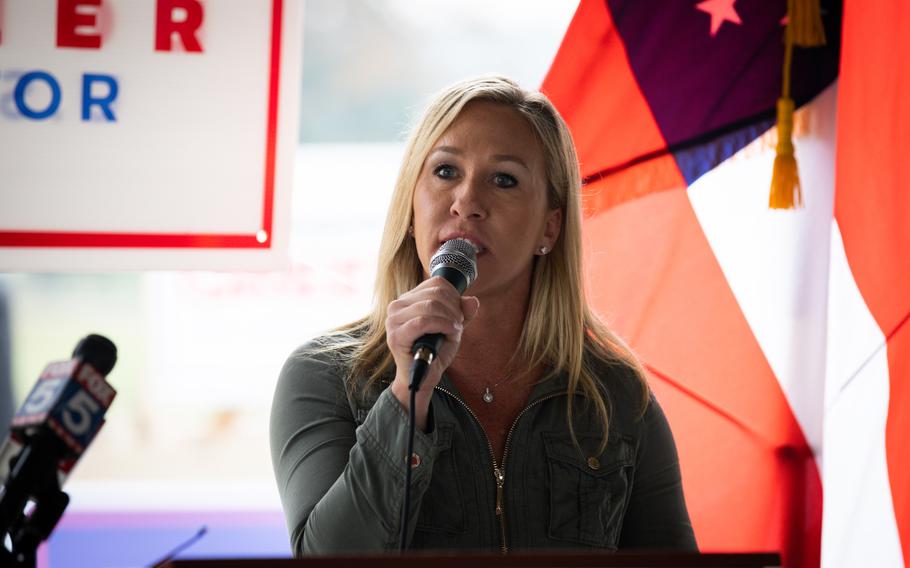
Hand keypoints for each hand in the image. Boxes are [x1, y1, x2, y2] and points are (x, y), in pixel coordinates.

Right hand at [386, 276, 479, 428]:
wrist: (423, 378)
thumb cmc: (435, 351)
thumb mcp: (453, 327)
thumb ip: (463, 313)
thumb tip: (472, 301)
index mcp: (409, 299)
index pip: (437, 283)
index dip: (455, 296)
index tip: (459, 314)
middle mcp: (397, 305)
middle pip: (435, 293)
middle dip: (454, 309)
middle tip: (458, 325)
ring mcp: (393, 320)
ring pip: (430, 305)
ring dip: (450, 318)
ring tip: (454, 330)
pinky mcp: (395, 335)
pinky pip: (423, 321)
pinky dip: (442, 325)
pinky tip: (450, 332)